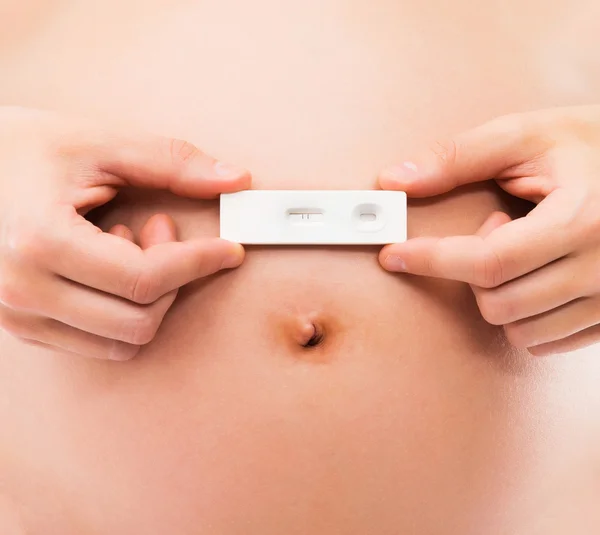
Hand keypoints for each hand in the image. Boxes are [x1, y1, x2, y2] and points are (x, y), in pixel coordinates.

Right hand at [0, 106, 250, 359]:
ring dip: (147, 298)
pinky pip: (97, 343)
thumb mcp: (100, 145)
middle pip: (138, 321)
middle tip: (163, 229)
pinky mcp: (23, 325)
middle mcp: (21, 290)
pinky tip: (109, 265)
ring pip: (121, 342)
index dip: (200, 263)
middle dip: (172, 280)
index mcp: (39, 242)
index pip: (145, 279)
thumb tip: (236, 179)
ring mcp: (17, 315)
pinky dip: (123, 311)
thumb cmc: (22, 149)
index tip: (229, 248)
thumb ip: (173, 163)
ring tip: (130, 243)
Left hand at [378, 105, 599, 355]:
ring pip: (520, 331)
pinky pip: (547, 343)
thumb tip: (395, 180)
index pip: (488, 262)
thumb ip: (458, 157)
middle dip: (471, 272)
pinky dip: (524, 316)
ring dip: (498, 296)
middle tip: (495, 228)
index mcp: (581, 219)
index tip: (394, 255)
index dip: (431, 259)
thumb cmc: (590, 144)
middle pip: (498, 303)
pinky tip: (535, 276)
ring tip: (522, 249)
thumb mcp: (525, 135)